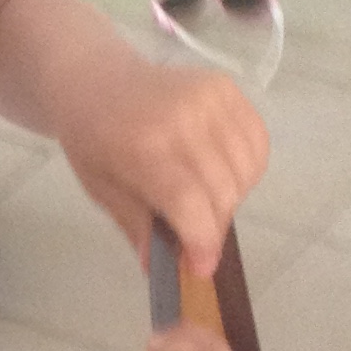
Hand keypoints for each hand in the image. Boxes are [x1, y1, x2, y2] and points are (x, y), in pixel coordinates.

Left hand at [63, 56, 266, 280]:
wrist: (96, 81)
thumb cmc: (94, 139)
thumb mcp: (102, 190)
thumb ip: (137, 227)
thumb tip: (162, 270)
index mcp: (143, 146)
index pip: (190, 202)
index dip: (202, 241)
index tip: (202, 268)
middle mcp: (182, 117)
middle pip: (222, 190)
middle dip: (215, 226)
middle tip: (197, 239)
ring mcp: (209, 98)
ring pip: (245, 170)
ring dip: (233, 198)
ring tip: (205, 200)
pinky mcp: (226, 87)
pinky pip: (256, 143)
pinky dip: (247, 169)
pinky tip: (222, 174)